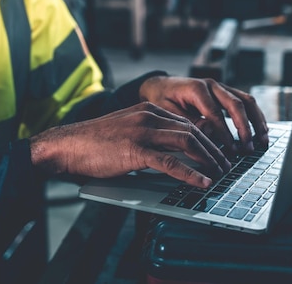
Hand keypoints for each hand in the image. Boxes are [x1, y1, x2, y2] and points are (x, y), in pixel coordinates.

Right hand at [28, 102, 231, 187]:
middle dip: (213, 149)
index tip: (217, 152)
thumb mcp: (125, 132)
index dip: (206, 138)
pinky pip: (170, 162)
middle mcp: (148, 116)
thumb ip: (147, 137)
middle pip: (192, 130)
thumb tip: (170, 155)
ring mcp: (142, 131)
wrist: (66, 146)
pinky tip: (202, 182)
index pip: (186, 122)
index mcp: (146, 110)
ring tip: (219, 174)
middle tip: (225, 165)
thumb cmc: (92, 143)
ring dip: (208, 159)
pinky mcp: (135, 150)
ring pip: (187, 142)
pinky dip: (190, 173)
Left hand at [139, 76, 268, 153]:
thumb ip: (188, 121)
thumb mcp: (168, 111)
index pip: (215, 113)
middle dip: (245, 128)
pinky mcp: (225, 92)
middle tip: (248, 148)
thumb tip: (208, 132)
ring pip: (246, 100)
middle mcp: (212, 85)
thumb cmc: (162, 99)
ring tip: (262, 140)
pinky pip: (245, 101)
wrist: (160, 85)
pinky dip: (255, 116)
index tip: (231, 150)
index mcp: (197, 89)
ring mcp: (220, 87)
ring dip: (256, 121)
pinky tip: (261, 130)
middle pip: (236, 104)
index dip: (225, 133)